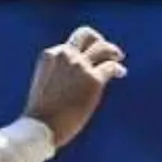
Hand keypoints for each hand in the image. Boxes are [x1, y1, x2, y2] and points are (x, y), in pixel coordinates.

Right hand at [23, 27, 126, 147]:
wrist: (41, 127)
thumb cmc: (43, 113)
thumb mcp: (47, 85)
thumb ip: (59, 74)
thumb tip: (78, 77)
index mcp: (50, 55)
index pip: (70, 45)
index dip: (82, 52)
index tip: (89, 61)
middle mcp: (65, 55)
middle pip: (85, 34)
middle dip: (98, 40)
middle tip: (106, 52)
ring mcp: (80, 66)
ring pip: (103, 47)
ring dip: (113, 51)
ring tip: (118, 59)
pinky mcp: (93, 80)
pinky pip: (111, 66)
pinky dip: (118, 68)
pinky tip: (121, 74)